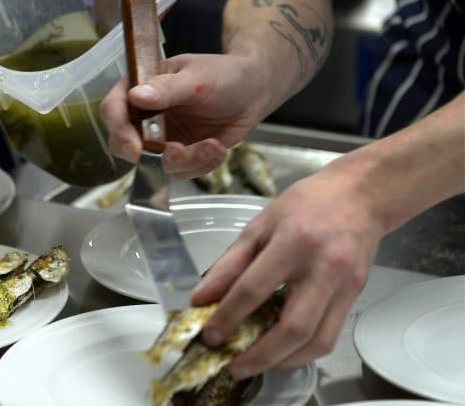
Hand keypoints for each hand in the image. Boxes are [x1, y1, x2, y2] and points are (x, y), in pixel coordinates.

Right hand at [100, 52, 273, 177]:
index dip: (119, 131)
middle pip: (125, 145)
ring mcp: (160, 137)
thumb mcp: (196, 77)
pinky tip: (218, 147)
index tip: (136, 148)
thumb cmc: (224, 74)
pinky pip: (181, 171)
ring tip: (213, 146)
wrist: (253, 90)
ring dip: (186, 161)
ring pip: (156, 163)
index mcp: (140, 87)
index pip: (114, 110)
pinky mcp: (180, 154)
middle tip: (178, 152)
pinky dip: (201, 164)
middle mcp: (144, 115)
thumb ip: (166, 88)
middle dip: (152, 155)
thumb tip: (136, 95)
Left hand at [190, 164, 384, 378]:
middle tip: (234, 366)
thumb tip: (202, 299)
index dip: (228, 317)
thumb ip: (230, 264)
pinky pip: (330, 337)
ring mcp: (344, 285)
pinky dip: (303, 353)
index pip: (254, 289)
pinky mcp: (356, 297)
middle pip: (292, 327)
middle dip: (259, 355)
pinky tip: (281, 353)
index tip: (210, 335)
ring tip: (255, 365)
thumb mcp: (259, 225)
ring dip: (282, 362)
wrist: (360, 196)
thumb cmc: (305, 204)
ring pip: (316, 341)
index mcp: (293, 242)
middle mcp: (323, 267)